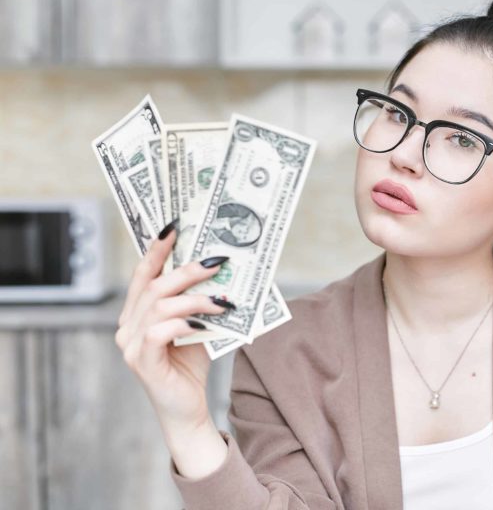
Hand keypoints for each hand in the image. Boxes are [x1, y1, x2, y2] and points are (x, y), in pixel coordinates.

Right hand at [115, 222, 230, 431]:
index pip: (143, 275)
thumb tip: (219, 269)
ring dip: (194, 299)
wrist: (188, 408)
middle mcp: (127, 326)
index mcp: (137, 313)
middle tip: (216, 263)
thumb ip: (198, 302)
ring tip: (221, 302)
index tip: (174, 228)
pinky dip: (184, 323)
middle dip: (186, 271)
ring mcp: (130, 345)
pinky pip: (158, 332)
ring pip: (159, 306)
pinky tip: (204, 325)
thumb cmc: (191, 365)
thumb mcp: (196, 325)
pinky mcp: (142, 362)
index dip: (156, 250)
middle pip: (153, 286)